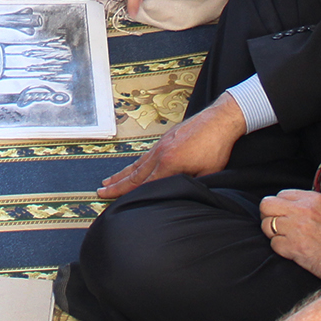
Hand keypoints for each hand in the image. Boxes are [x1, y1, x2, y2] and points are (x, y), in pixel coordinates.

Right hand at [97, 92, 244, 198]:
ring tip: (108, 181)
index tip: (112, 201)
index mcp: (169, 164)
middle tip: (100, 191)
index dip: (128, 195)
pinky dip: (136, 163)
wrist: (220, 119)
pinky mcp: (166, 139)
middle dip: (116, 185)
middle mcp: (160, 154)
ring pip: (138, 163)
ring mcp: (161, 144)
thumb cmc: (216, 147)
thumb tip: (183, 195)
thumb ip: (192, 185)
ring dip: (122, 174)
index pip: (145, 185)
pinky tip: (133, 167)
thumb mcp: (208, 173)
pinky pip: (146, 155)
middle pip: (134, 174)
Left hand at [260, 189, 320, 283]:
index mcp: (314, 199)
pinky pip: (274, 244)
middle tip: (277, 225)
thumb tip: (294, 204)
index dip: (280, 205)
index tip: (284, 213)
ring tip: (286, 239)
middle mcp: (302, 210)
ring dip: (273, 233)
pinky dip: (281, 248)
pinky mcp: (294, 248)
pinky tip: (292, 250)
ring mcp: (297, 229)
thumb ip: (312, 204)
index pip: (282, 194)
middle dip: (268, 215)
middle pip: (267, 205)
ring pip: (267, 225)